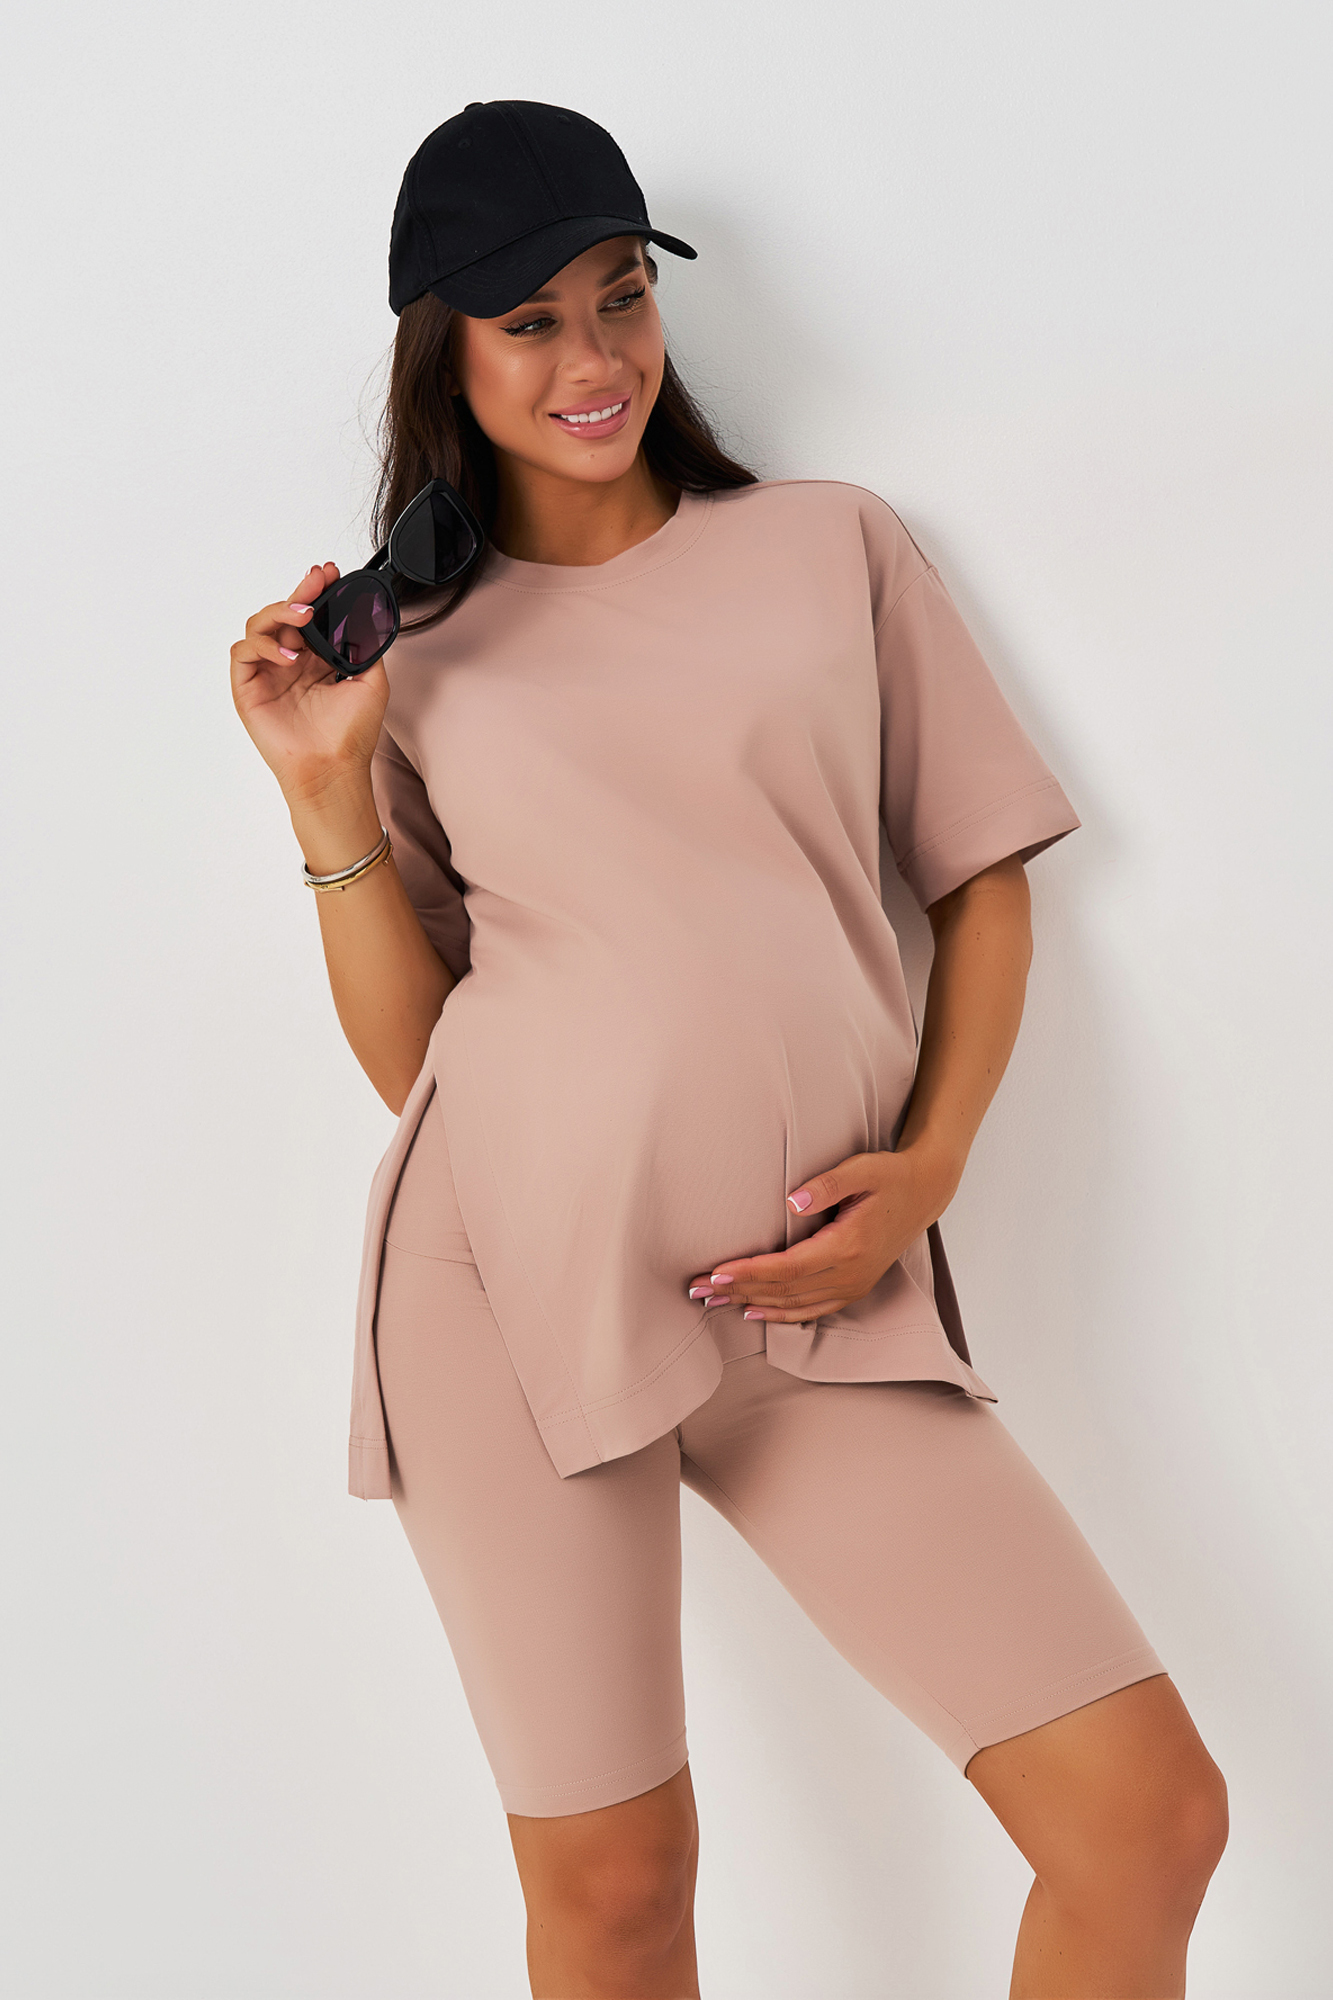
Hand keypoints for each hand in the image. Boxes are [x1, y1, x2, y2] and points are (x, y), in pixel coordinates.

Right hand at [230, 563, 388, 808]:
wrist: (333, 769)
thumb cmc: (350, 735)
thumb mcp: (372, 682)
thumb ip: (367, 646)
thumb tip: (366, 612)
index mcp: (317, 659)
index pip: (312, 616)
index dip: (318, 592)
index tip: (331, 574)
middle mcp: (290, 662)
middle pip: (284, 613)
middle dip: (300, 592)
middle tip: (316, 581)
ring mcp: (267, 673)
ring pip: (258, 625)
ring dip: (279, 613)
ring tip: (303, 619)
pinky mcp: (248, 688)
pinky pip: (243, 652)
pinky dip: (262, 644)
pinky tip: (288, 655)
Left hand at [685, 1145, 959, 1323]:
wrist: (925, 1192)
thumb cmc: (891, 1176)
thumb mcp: (862, 1169)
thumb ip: (827, 1184)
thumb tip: (790, 1202)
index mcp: (848, 1247)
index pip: (788, 1269)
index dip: (750, 1273)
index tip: (716, 1273)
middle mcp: (850, 1274)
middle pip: (784, 1292)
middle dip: (738, 1291)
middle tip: (696, 1289)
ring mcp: (853, 1285)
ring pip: (794, 1305)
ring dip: (751, 1304)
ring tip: (713, 1302)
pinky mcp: (854, 1286)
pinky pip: (812, 1310)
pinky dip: (780, 1314)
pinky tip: (754, 1312)